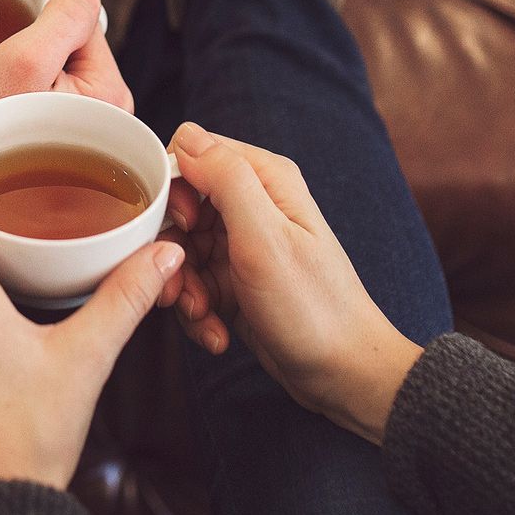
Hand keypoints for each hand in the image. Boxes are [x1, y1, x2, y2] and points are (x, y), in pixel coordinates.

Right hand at [0, 0, 131, 125]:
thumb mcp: (22, 65)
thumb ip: (63, 18)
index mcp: (109, 96)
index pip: (83, 18)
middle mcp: (102, 117)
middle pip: (66, 41)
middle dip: (29, 24)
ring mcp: (75, 129)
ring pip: (48, 64)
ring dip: (17, 50)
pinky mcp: (46, 138)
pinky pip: (33, 90)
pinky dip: (10, 77)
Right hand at [163, 122, 422, 442]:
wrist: (342, 375)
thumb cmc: (313, 308)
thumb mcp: (265, 238)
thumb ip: (226, 179)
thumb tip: (185, 138)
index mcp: (265, 180)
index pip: (191, 152)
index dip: (175, 188)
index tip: (184, 229)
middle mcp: (252, 205)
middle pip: (178, 206)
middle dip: (171, 250)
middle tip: (179, 288)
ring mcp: (242, 244)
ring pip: (180, 250)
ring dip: (182, 288)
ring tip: (204, 317)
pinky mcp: (235, 281)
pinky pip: (193, 284)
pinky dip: (197, 312)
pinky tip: (217, 333)